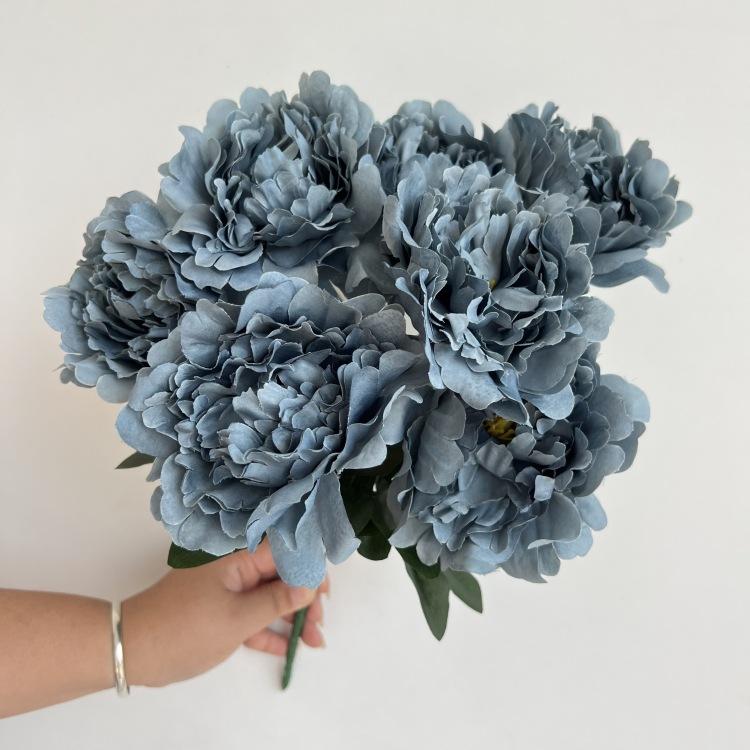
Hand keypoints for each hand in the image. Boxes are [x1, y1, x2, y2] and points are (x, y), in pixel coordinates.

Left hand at [122, 543, 327, 687]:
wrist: (131, 651)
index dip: (310, 569)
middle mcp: (236, 567)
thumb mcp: (236, 619)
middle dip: (305, 599)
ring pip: (269, 596)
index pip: (284, 551)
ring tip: (313, 642)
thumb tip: (311, 585)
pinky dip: (269, 629)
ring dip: (292, 618)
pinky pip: (253, 614)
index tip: (326, 594)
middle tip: (319, 627)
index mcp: (237, 557)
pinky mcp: (220, 611)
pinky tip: (286, 647)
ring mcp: (228, 589)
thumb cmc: (185, 629)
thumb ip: (276, 602)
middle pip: (281, 575)